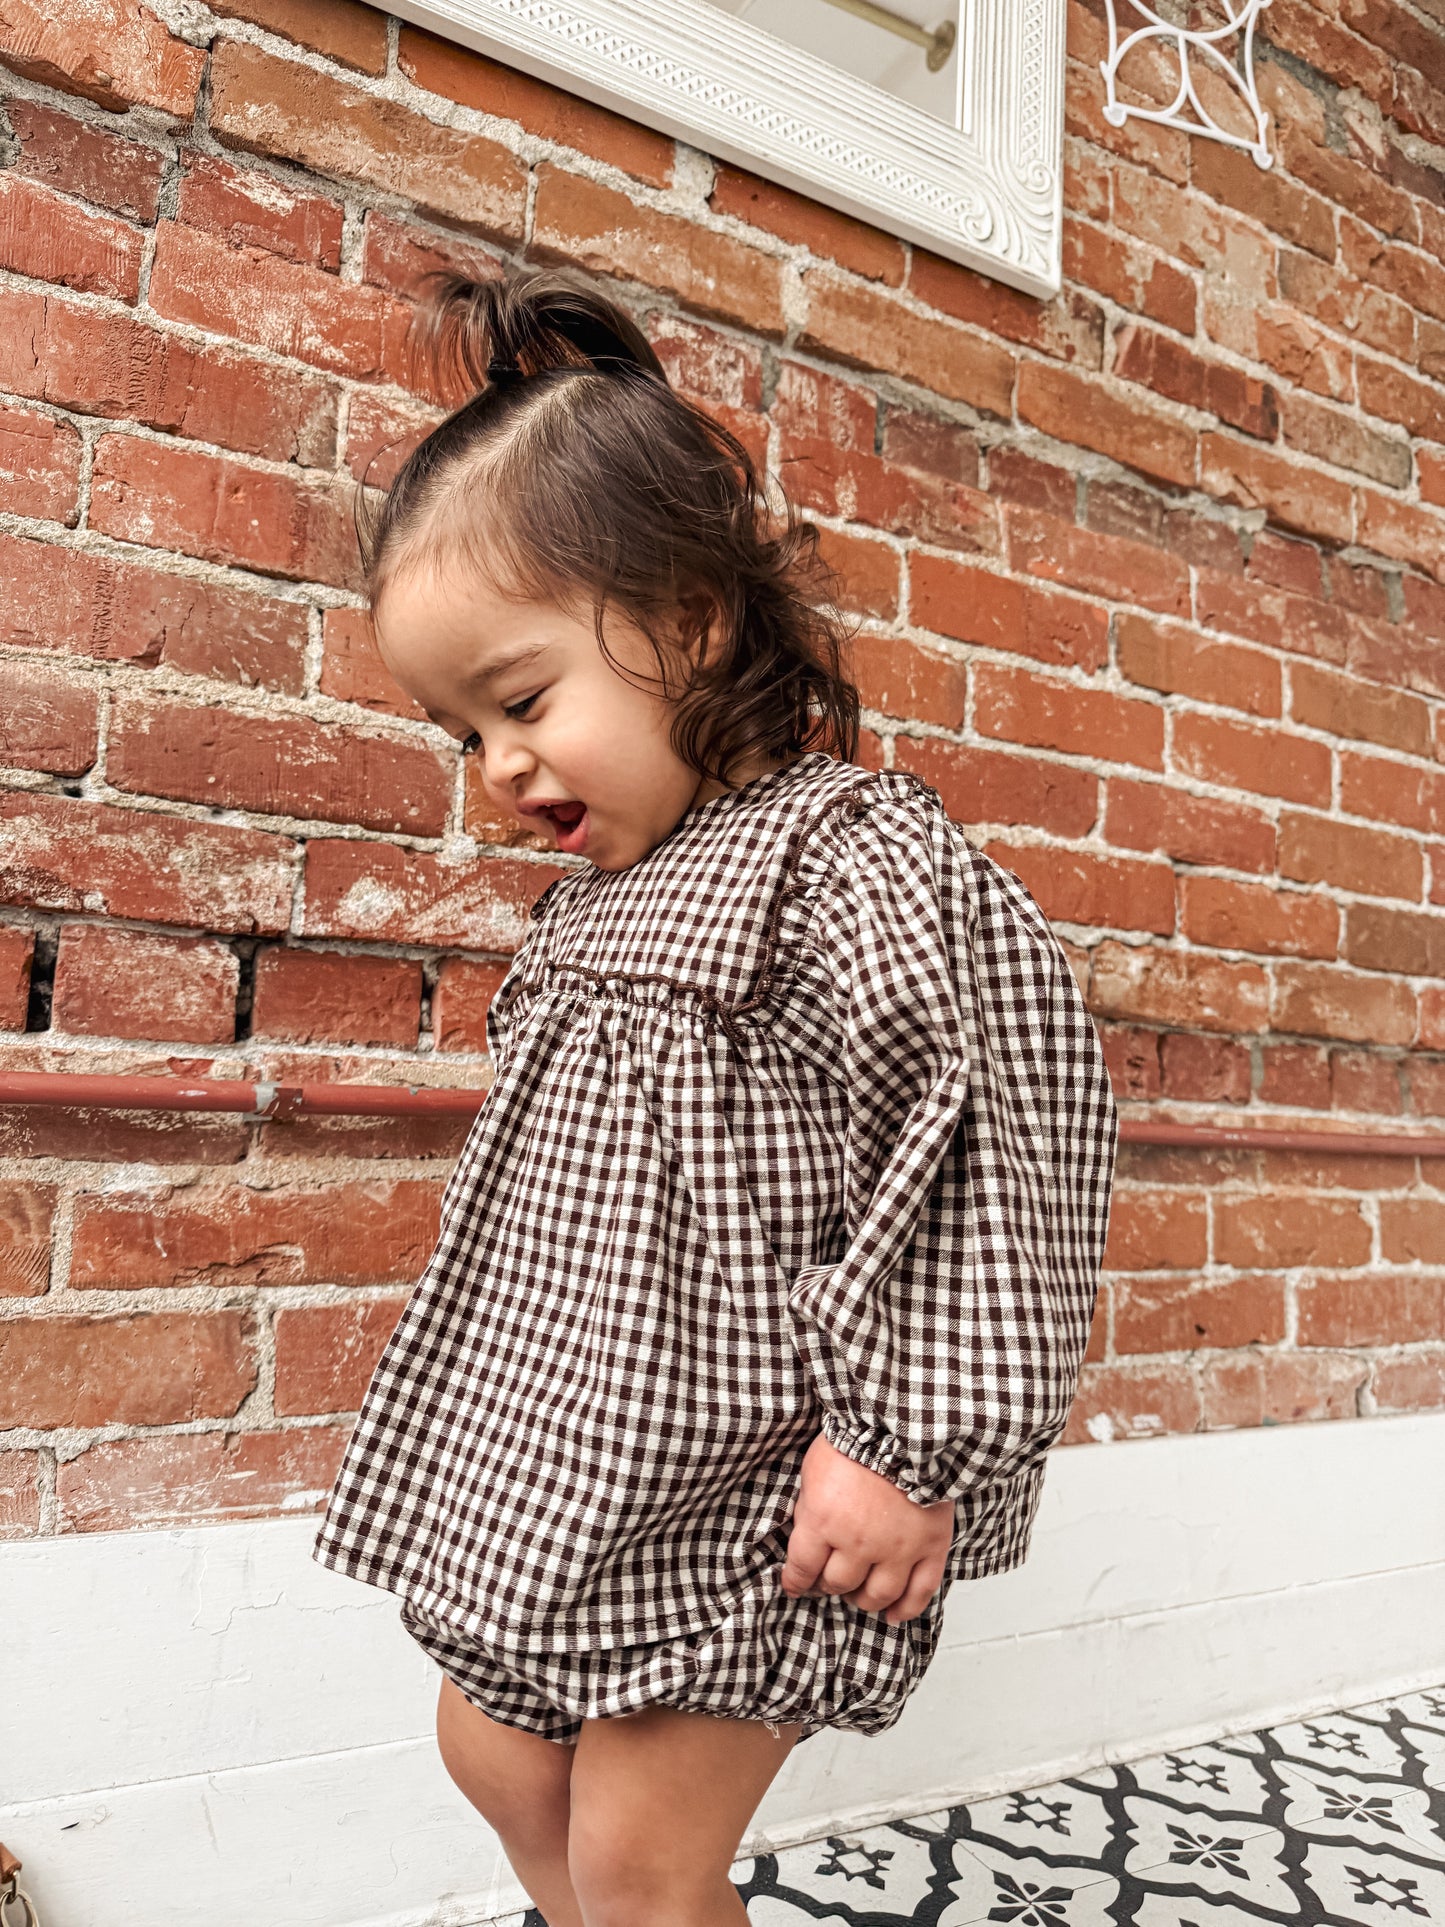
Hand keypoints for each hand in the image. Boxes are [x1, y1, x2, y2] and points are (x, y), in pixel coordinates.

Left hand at [779, 1433, 954, 1625]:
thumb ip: (809, 1508)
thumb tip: (806, 1538)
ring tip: (859, 1592)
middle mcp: (859, 1543)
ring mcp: (897, 1549)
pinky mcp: (930, 1547)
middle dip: (829, 1584)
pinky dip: (905, 1609)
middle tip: (830, 1578)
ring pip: (876, 1595)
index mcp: (823, 1521)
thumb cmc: (856, 1437)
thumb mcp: (814, 1468)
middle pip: (838, 1584)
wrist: (906, 1422)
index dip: (795, 1580)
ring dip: (862, 1599)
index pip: (802, 1568)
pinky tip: (893, 1615)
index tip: (794, 1584)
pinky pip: (919, 1592)